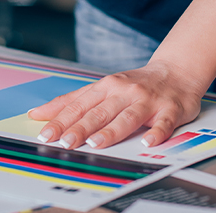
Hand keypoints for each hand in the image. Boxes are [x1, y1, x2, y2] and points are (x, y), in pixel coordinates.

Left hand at [27, 59, 201, 148]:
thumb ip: (71, 102)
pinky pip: (163, 122)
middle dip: (81, 127)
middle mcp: (124, 92)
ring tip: (96, 143)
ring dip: (112, 130)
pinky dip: (157, 132)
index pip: (79, 105)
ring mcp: (147, 100)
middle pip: (99, 112)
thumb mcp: (101, 88)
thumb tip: (38, 114)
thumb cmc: (134, 84)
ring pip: (127, 116)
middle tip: (65, 142)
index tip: (46, 134)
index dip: (62, 120)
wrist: (176, 71)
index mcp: (106, 87)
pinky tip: (148, 142)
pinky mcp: (170, 109)